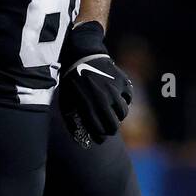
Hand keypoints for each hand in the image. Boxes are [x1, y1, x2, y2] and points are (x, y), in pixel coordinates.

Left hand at [58, 21, 132, 144]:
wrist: (82, 56)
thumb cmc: (72, 82)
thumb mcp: (66, 102)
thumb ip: (72, 122)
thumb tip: (81, 139)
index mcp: (88, 108)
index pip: (100, 132)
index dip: (100, 137)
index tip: (99, 136)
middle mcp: (103, 101)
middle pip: (114, 127)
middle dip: (110, 129)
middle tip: (108, 127)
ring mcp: (114, 92)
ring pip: (123, 113)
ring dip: (118, 114)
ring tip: (111, 111)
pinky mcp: (123, 82)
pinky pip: (128, 98)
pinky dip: (124, 100)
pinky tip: (116, 97)